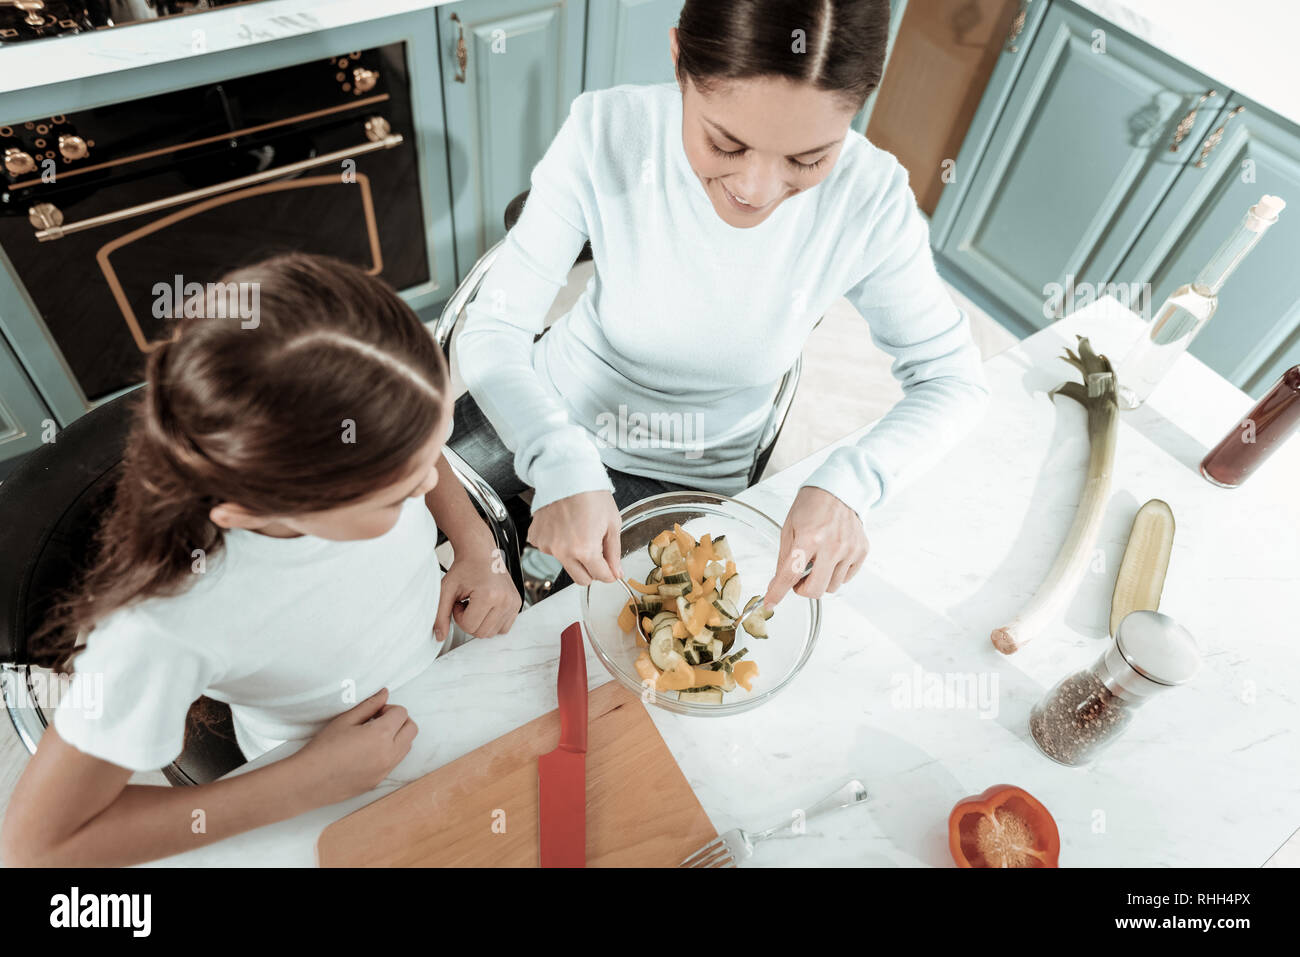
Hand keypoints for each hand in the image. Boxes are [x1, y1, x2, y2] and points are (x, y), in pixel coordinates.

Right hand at [291, 688, 416, 803]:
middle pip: (412, 729)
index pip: (402, 713)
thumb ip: (369, 705)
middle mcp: (389, 754)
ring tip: (372, 737)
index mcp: (381, 735)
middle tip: (378, 722)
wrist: (309, 781)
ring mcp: (385, 770)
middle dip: (399, 721)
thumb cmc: (323, 748)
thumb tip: (384, 694)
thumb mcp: (345, 720)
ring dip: (397, 737)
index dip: (389, 708)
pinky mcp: (378, 781)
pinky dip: (389, 753)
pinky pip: (394, 762)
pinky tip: (367, 752)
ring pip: (407, 747)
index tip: (374, 713)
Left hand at [435, 543, 521, 639]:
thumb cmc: (465, 568)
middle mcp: (505, 599)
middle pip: (482, 633)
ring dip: (481, 622)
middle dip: (470, 621)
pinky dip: (492, 622)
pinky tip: (486, 607)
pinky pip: (503, 628)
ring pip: (493, 633)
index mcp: (489, 595)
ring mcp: (513, 602)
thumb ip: (440, 614)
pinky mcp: (517, 604)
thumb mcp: (446, 590)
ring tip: (476, 604)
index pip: (469, 627)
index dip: (459, 617)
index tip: (460, 601)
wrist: (480, 553)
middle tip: (467, 603)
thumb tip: (439, 636)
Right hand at [527, 490, 623, 585]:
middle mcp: (563, 551)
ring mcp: (547, 546)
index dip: (609, 573)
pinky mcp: (536, 538)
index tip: (611, 569)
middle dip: (592, 570)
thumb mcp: (612, 523)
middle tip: (597, 553)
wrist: (566, 474)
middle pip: (581, 579)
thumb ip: (614, 552)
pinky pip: (550, 550)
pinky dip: (558, 543)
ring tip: (578, 531)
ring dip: (574, 555)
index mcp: (585, 549)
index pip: (600, 576)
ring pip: (565, 564)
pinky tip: (564, 526)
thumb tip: (617, 572)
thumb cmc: (590, 493)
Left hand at [764, 486, 868, 606]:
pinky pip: (846, 578)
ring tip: (818, 561)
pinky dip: (836, 574)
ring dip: (820, 581)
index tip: (770, 602)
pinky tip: (831, 557)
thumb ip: (784, 558)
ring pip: (832, 587)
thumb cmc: (812, 506)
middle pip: (816, 590)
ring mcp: (849, 549)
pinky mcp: (861, 550)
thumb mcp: (789, 528)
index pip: (790, 574)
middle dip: (803, 590)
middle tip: (799, 578)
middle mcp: (832, 545)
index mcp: (809, 537)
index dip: (778, 592)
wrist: (839, 489)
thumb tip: (778, 583)